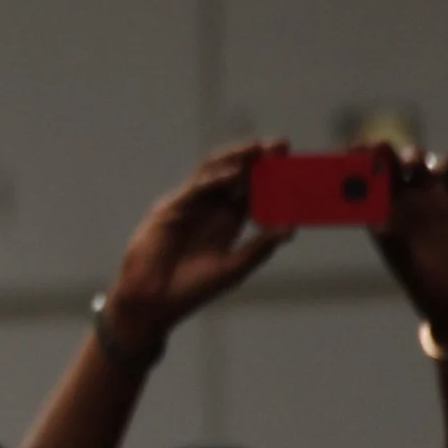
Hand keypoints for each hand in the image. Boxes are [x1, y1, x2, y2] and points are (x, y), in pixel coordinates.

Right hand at [101, 139, 290, 357]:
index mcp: (227, 222)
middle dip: (257, 159)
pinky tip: (234, 173)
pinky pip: (194, 189)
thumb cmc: (192, 290)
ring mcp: (189, 207)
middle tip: (280, 144)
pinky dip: (214, 179)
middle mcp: (209, 209)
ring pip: (213, 173)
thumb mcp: (234, 268)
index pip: (254, 191)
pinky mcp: (170, 210)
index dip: (272, 176)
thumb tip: (292, 228)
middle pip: (236, 175)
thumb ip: (261, 247)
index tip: (293, 163)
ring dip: (235, 159)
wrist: (153, 302)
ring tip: (259, 148)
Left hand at [370, 147, 447, 351]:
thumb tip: (376, 217)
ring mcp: (432, 198)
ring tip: (409, 162)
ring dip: (411, 155)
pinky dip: (443, 163)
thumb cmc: (424, 282)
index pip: (362, 182)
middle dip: (382, 153)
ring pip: (417, 162)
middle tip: (376, 147)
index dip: (355, 167)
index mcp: (380, 214)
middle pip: (389, 166)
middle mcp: (403, 202)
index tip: (348, 154)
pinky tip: (439, 170)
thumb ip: (390, 233)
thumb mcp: (401, 257)